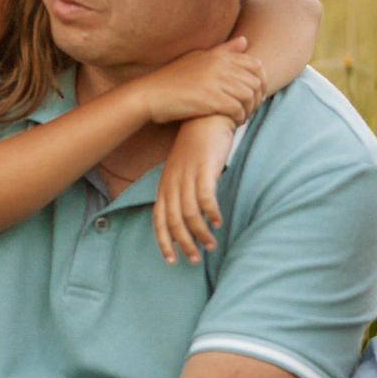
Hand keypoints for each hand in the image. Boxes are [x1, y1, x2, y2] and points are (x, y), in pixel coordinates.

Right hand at [131, 39, 266, 125]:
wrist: (149, 95)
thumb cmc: (172, 79)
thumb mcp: (198, 58)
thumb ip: (224, 51)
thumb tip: (245, 40)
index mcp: (219, 55)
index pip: (256, 66)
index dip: (261, 83)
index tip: (254, 96)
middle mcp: (220, 65)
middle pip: (256, 82)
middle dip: (257, 99)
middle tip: (248, 110)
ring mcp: (216, 81)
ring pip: (249, 96)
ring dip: (249, 110)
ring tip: (241, 117)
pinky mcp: (211, 99)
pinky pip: (237, 109)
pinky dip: (239, 118)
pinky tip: (232, 122)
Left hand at [153, 115, 235, 263]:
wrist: (206, 117)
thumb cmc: (197, 147)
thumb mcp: (183, 172)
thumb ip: (182, 194)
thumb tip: (188, 220)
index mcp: (165, 186)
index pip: (159, 220)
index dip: (164, 242)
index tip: (172, 261)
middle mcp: (173, 183)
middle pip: (173, 221)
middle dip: (183, 244)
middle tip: (194, 260)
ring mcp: (188, 176)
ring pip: (189, 214)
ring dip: (199, 233)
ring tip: (210, 245)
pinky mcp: (204, 169)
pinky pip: (205, 198)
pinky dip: (210, 213)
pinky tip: (217, 222)